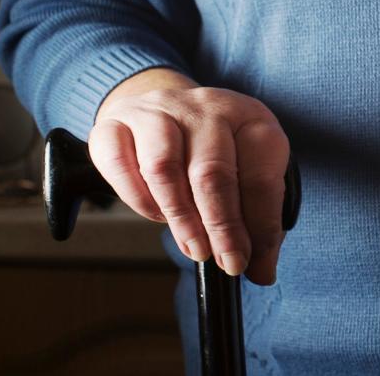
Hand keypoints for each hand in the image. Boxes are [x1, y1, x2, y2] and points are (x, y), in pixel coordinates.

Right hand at [87, 71, 290, 284]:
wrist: (163, 107)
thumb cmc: (211, 148)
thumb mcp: (247, 171)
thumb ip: (258, 219)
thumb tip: (263, 271)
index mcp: (250, 117)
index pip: (260, 176)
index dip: (258, 226)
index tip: (251, 262)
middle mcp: (206, 107)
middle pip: (212, 173)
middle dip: (221, 228)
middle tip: (226, 262)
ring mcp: (158, 110)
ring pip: (164, 168)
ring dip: (180, 218)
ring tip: (194, 247)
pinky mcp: (115, 123)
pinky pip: (119, 163)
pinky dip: (138, 199)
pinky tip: (156, 215)